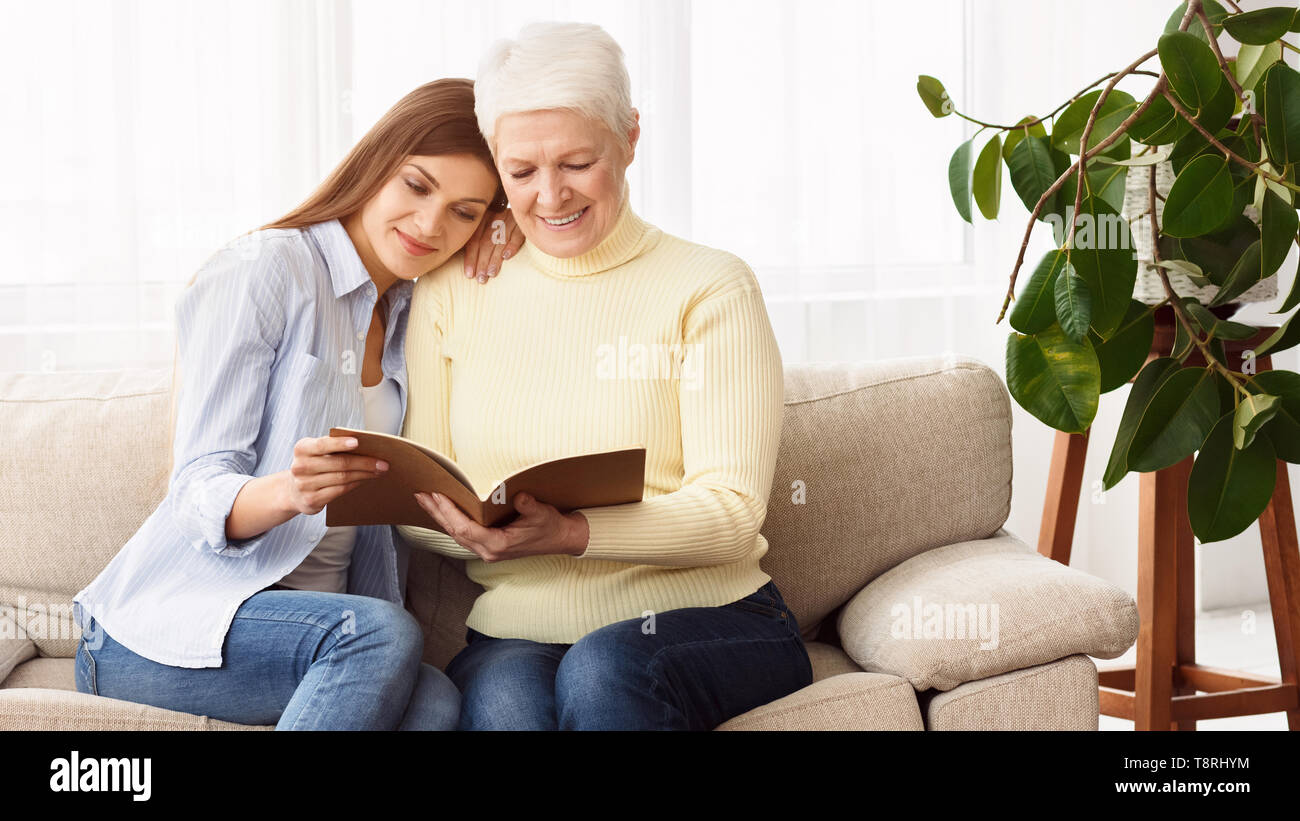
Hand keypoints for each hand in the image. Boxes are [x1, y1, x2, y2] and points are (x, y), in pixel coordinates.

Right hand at [281, 435, 388, 515]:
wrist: (293, 490)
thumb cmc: (313, 465)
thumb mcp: (316, 452)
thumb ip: (333, 446)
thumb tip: (367, 445)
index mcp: (302, 449)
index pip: (322, 445)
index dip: (340, 443)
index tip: (357, 442)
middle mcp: (301, 467)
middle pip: (339, 463)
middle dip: (364, 462)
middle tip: (383, 462)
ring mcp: (305, 485)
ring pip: (342, 477)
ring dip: (365, 474)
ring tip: (379, 471)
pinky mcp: (312, 500)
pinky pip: (340, 490)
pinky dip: (356, 484)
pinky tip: (366, 479)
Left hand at [413, 490, 588, 561]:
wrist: (560, 539)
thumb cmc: (550, 526)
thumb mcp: (542, 514)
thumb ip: (529, 506)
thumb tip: (518, 495)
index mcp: (499, 545)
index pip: (466, 529)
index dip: (450, 512)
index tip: (437, 495)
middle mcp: (488, 551)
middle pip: (455, 532)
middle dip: (436, 513)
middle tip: (420, 494)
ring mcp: (486, 551)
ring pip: (456, 534)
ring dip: (439, 517)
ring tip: (424, 499)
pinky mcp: (487, 546)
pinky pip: (462, 534)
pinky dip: (449, 521)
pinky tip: (441, 510)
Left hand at [462, 207, 523, 282]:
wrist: (527, 213)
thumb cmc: (501, 228)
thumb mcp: (487, 229)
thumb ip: (477, 242)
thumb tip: (469, 266)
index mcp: (483, 218)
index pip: (474, 239)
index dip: (471, 257)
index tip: (469, 274)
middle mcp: (495, 216)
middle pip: (486, 241)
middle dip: (482, 261)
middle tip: (481, 278)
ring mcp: (510, 219)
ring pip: (500, 240)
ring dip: (494, 258)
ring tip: (491, 273)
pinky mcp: (523, 224)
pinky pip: (517, 235)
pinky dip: (511, 246)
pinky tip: (506, 257)